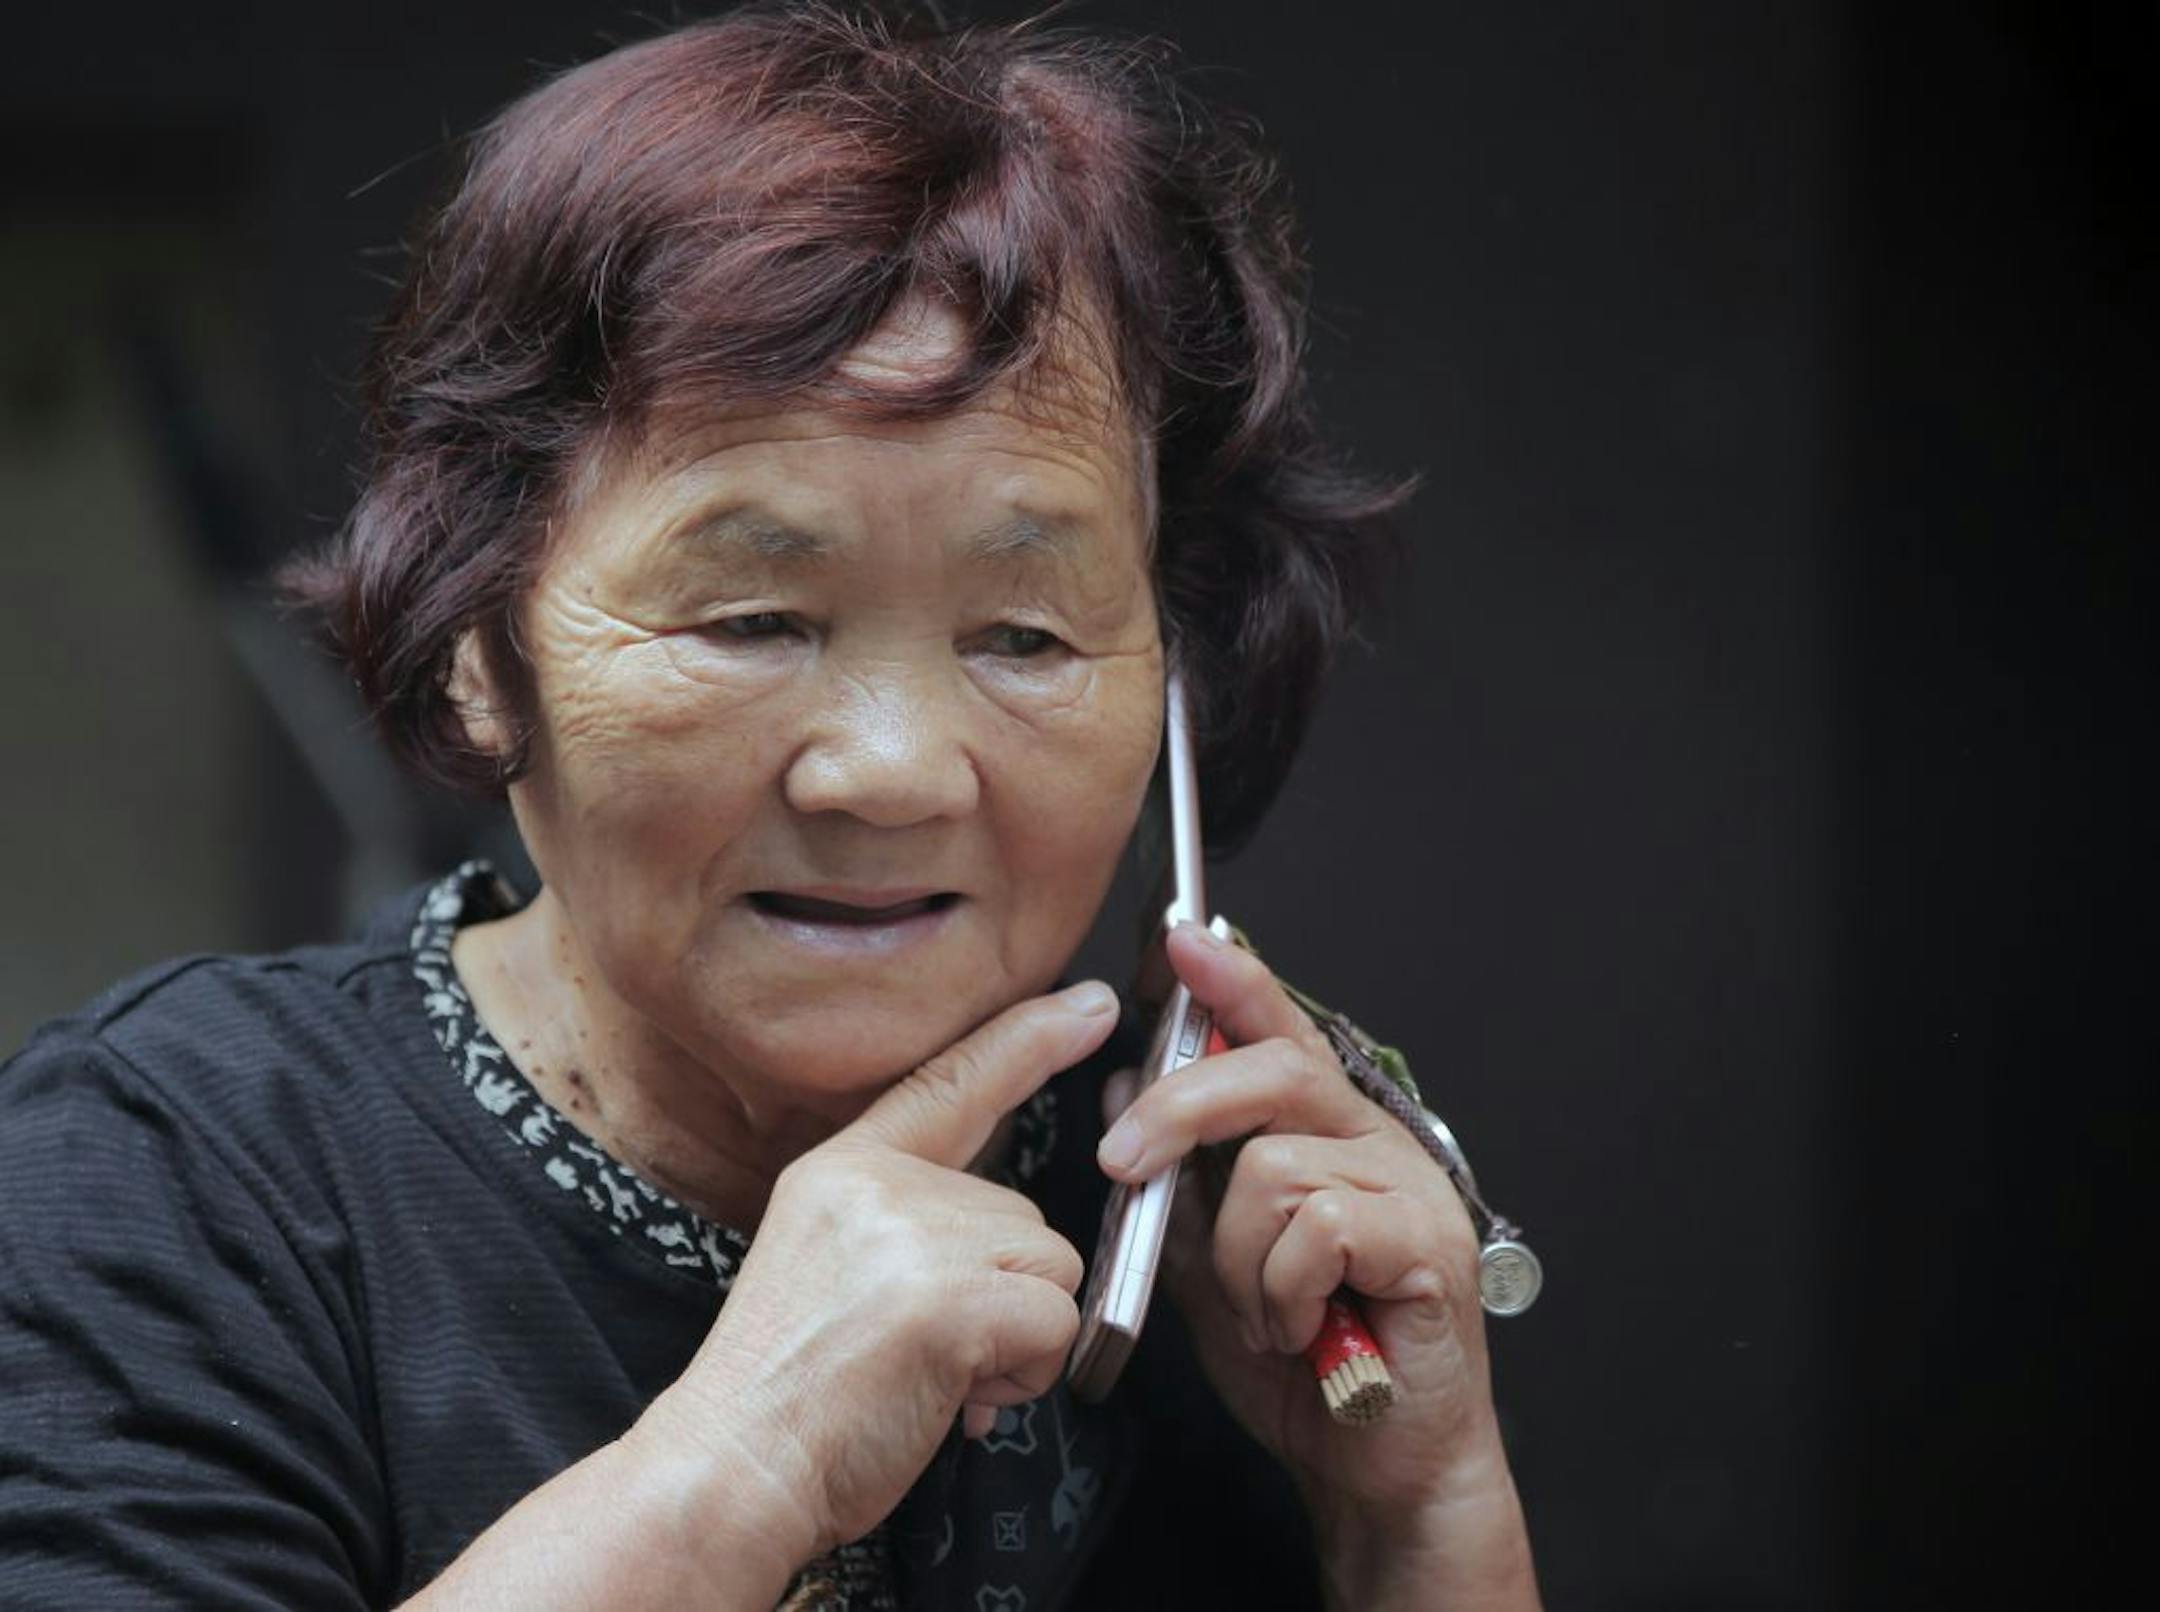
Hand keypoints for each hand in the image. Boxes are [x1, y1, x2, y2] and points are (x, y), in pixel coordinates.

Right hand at [640, 981, 1118, 1566]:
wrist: (732, 1469)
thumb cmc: (788, 1395)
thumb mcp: (833, 1266)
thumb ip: (912, 1232)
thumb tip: (1010, 1252)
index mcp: (844, 1168)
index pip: (950, 1081)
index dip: (1028, 1039)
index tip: (1090, 1002)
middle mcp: (881, 1183)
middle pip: (1024, 1215)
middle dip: (1002, 1295)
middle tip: (926, 1352)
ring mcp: (916, 1234)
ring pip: (1051, 1266)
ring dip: (1016, 1337)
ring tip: (935, 1375)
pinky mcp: (953, 1296)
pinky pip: (1057, 1321)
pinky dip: (1025, 1372)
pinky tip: (956, 1395)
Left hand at [1097, 926, 1531, 1579]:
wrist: (1376, 1461)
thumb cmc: (1302, 1359)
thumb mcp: (1211, 1260)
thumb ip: (1177, 1180)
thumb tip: (1125, 1092)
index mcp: (1319, 1133)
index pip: (1275, 1028)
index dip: (1231, 977)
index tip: (1181, 938)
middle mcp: (1368, 1142)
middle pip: (1272, 1068)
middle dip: (1181, 1108)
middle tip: (1125, 1167)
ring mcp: (1406, 1187)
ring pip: (1276, 1165)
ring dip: (1242, 1257)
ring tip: (1267, 1312)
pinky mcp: (1427, 1241)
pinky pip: (1319, 1226)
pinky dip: (1284, 1288)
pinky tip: (1302, 1327)